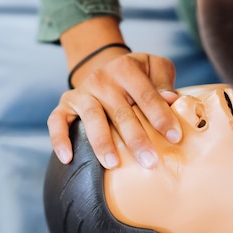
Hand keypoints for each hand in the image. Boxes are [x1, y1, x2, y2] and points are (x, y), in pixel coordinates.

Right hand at [47, 52, 181, 168]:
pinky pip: (57, 121)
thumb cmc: (137, 77)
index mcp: (126, 68)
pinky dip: (59, 139)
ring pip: (92, 118)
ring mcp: (82, 92)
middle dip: (136, 138)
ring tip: (113, 165)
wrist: (105, 69)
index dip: (161, 116)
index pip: (146, 95)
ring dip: (102, 143)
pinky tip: (67, 158)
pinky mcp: (65, 104)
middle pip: (120, 112)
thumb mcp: (154, 69)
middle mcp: (102, 79)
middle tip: (149, 161)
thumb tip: (172, 99)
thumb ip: (163, 82)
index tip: (175, 138)